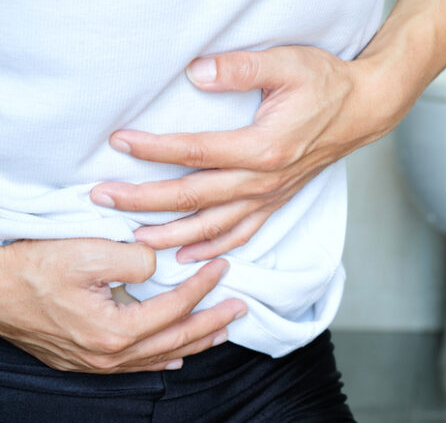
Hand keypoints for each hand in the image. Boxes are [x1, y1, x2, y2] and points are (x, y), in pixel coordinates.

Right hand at [0, 238, 246, 372]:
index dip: (203, 287)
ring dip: (195, 342)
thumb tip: (159, 266)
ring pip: (160, 355)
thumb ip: (136, 259)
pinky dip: (163, 358)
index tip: (223, 268)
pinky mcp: (86, 359)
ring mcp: (98, 361)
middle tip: (240, 308)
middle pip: (176, 339)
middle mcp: (111, 354)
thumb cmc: (34, 271)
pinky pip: (136, 364)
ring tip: (222, 331)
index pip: (176, 308)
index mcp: (116, 329)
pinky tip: (176, 357)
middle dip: (213, 322)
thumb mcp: (88, 253)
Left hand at [90, 46, 398, 261]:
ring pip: (214, 226)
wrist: (363, 109)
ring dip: (172, 235)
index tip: (119, 141)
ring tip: (135, 239)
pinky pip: (242, 233)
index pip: (196, 152)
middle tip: (103, 198)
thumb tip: (195, 74)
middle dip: (145, 201)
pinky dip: (214, 248)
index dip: (154, 149)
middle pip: (195, 198)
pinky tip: (190, 256)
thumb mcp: (287, 64)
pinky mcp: (277, 199)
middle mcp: (264, 179)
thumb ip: (240, 68)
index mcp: (263, 146)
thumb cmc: (326, 84)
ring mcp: (271, 195)